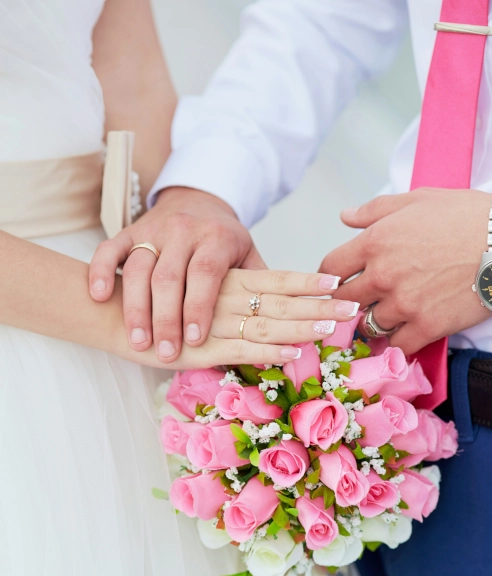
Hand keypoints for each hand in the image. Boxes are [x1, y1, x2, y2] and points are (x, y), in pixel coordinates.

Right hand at [89, 187, 263, 362]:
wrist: (198, 200)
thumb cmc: (224, 239)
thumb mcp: (248, 256)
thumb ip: (261, 286)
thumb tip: (286, 326)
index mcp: (216, 238)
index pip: (206, 273)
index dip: (199, 306)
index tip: (196, 339)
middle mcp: (184, 232)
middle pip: (169, 276)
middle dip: (165, 317)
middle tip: (164, 352)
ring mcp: (154, 230)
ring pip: (138, 267)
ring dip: (135, 306)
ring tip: (138, 341)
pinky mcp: (130, 231)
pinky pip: (110, 248)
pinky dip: (100, 270)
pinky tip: (97, 295)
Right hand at [112, 269, 359, 368]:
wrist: (105, 306)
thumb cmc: (159, 292)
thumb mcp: (199, 282)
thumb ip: (233, 287)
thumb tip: (272, 302)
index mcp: (224, 274)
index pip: (275, 277)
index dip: (306, 282)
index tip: (338, 284)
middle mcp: (219, 291)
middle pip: (275, 298)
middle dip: (314, 304)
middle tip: (352, 308)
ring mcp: (207, 318)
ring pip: (258, 320)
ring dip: (296, 325)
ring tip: (328, 330)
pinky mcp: (192, 345)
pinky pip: (232, 347)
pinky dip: (263, 350)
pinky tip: (289, 352)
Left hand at [319, 188, 491, 353]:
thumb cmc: (466, 215)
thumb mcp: (417, 199)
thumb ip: (375, 210)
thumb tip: (345, 216)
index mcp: (374, 242)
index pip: (330, 270)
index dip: (331, 277)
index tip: (340, 280)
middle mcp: (382, 276)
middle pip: (344, 301)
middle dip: (349, 301)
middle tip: (361, 300)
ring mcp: (404, 303)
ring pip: (368, 325)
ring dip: (373, 321)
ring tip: (385, 315)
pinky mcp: (428, 325)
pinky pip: (397, 345)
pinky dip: (398, 341)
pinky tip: (405, 331)